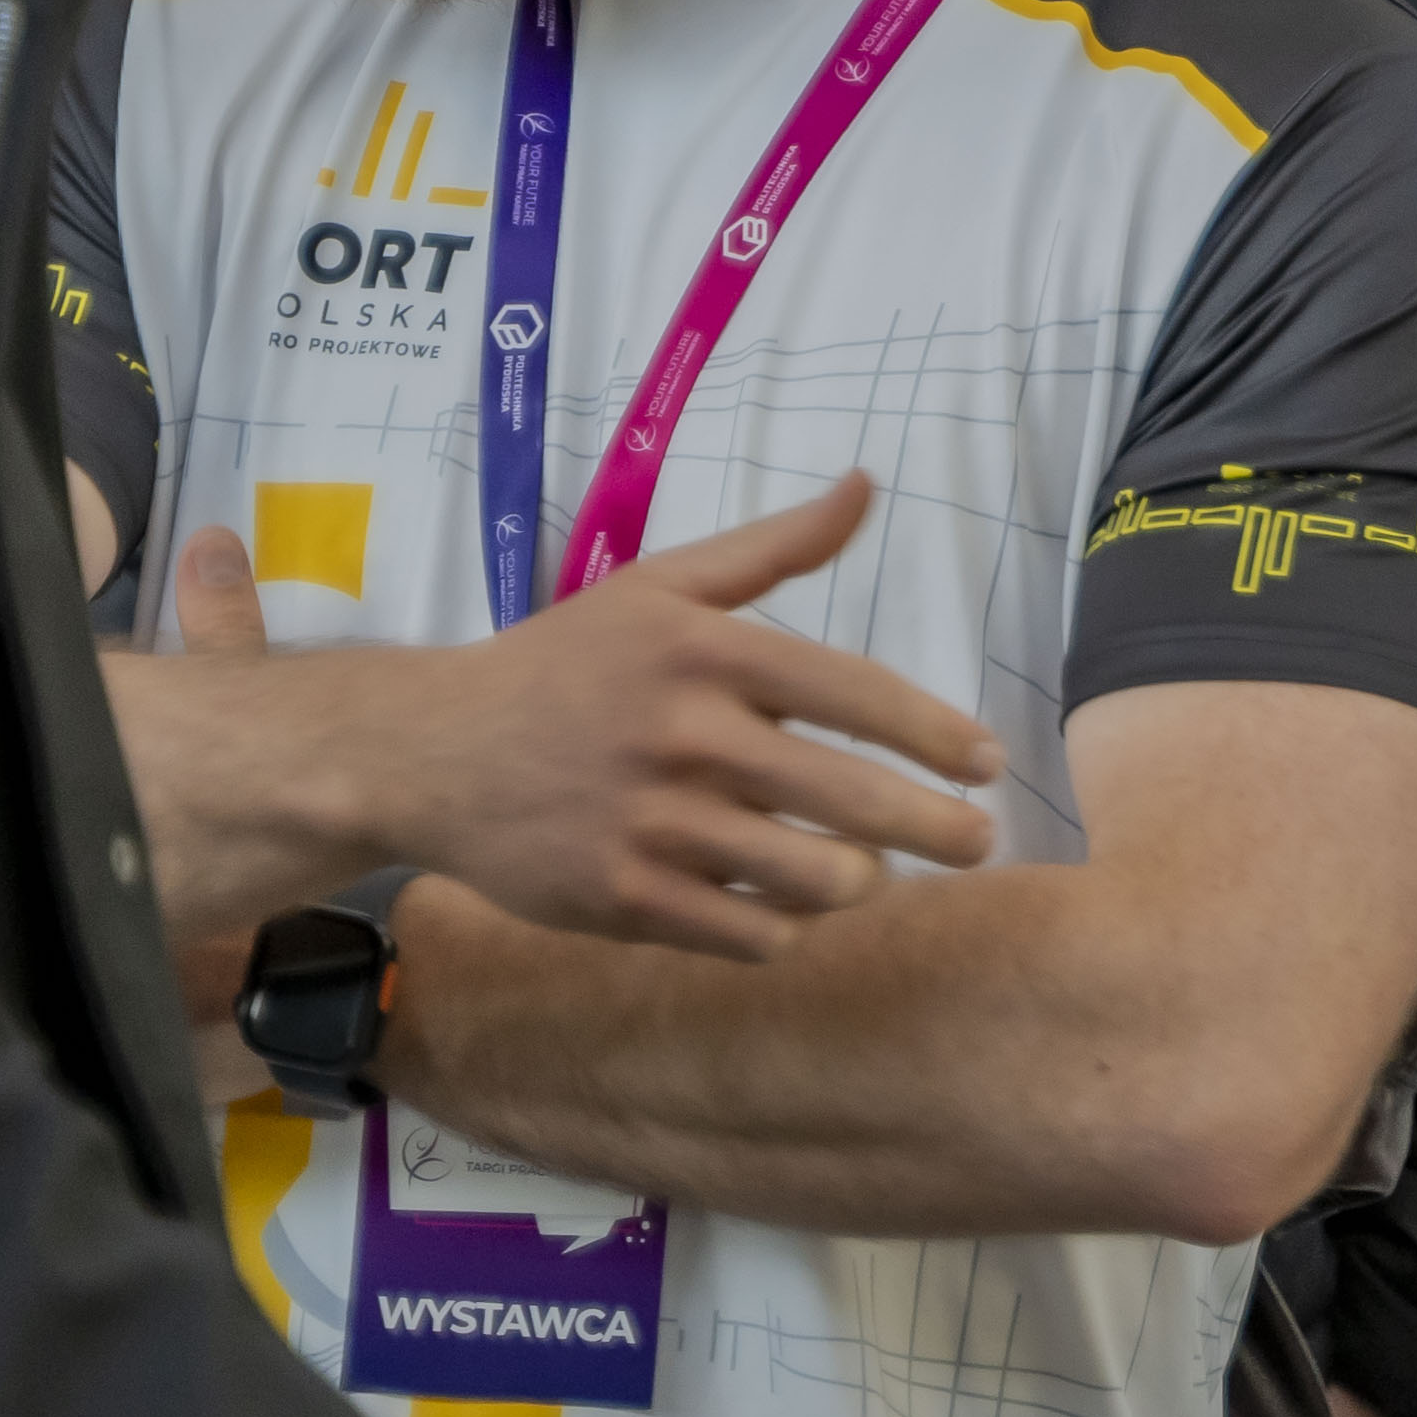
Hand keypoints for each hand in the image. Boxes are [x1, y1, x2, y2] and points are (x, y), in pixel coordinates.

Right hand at [126, 471, 1005, 961]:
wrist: (427, 751)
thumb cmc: (564, 665)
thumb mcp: (660, 587)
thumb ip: (774, 546)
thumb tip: (866, 483)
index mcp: (704, 652)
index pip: (858, 696)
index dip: (939, 736)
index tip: (989, 765)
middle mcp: (684, 737)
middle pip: (854, 802)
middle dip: (939, 831)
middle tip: (977, 844)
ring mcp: (651, 825)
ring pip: (812, 880)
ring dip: (859, 883)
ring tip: (868, 872)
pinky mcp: (621, 899)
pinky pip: (749, 934)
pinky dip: (782, 927)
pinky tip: (783, 905)